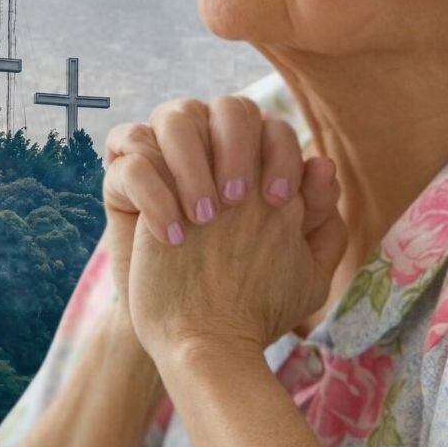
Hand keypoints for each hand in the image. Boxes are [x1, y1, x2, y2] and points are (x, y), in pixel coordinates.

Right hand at [104, 96, 348, 361]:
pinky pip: (131, 160)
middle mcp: (214, 155)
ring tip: (203, 218)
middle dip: (237, 146)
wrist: (194, 339)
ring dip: (193, 161)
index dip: (281, 154)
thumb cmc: (252, 301)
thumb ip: (323, 222)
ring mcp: (168, 166)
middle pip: (229, 108)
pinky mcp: (124, 188)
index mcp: (257, 167)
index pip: (273, 126)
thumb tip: (323, 164)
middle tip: (238, 202)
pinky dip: (152, 192)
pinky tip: (171, 235)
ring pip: (176, 117)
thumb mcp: (304, 272)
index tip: (280, 203)